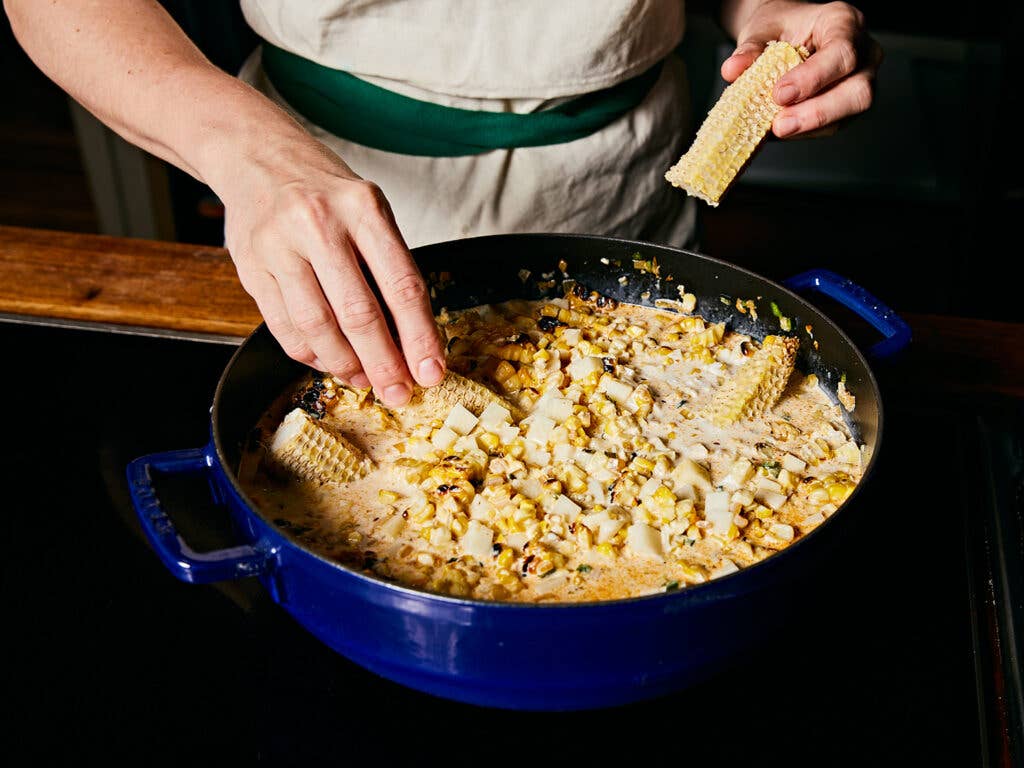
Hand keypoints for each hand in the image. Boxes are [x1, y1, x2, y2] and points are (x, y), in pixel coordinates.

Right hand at [217, 136, 444, 406]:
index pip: (401, 284)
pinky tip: (330, 360)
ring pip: (317, 327)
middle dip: (383, 363)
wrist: (257, 158)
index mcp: (363, 208)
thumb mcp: (369, 212)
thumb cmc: (327, 194)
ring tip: (364, 378)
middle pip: (358, 313)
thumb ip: (388, 268)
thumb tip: (410, 342)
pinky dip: (311, 354)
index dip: (419, 336)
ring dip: (345, 364)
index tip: (431, 372)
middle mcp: (320, 224)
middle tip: (398, 392)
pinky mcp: (251, 267)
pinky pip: (285, 327)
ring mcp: (279, 245)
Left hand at [720, 1, 882, 138]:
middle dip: (817, 113)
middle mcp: (863, 52)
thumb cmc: (782, 27)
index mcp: (844, 22)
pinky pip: (833, 126)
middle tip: (779, 125)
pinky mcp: (848, 107)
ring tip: (775, 128)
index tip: (780, 94)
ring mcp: (860, 81)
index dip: (813, 78)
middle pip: (858, 91)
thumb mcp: (762, 29)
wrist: (787, 34)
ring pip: (848, 114)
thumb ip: (749, 49)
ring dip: (809, 127)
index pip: (842, 52)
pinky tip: (781, 129)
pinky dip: (805, 131)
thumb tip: (732, 69)